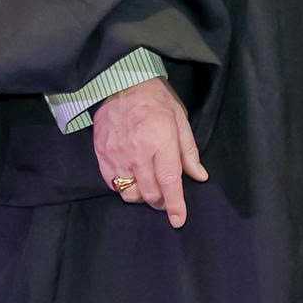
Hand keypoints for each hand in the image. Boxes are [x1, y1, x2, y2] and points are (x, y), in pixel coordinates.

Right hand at [91, 77, 206, 226]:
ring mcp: (117, 156)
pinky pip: (113, 185)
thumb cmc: (155, 99)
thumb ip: (188, 151)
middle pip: (150, 193)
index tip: (178, 220)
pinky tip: (132, 178)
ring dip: (142, 196)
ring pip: (130, 193)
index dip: (175, 204)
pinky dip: (124, 187)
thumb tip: (200, 176)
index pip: (169, 181)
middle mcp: (138, 153)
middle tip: (167, 197)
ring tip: (149, 187)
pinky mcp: (102, 156)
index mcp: (160, 141)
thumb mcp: (179, 119)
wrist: (120, 82)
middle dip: (161, 201)